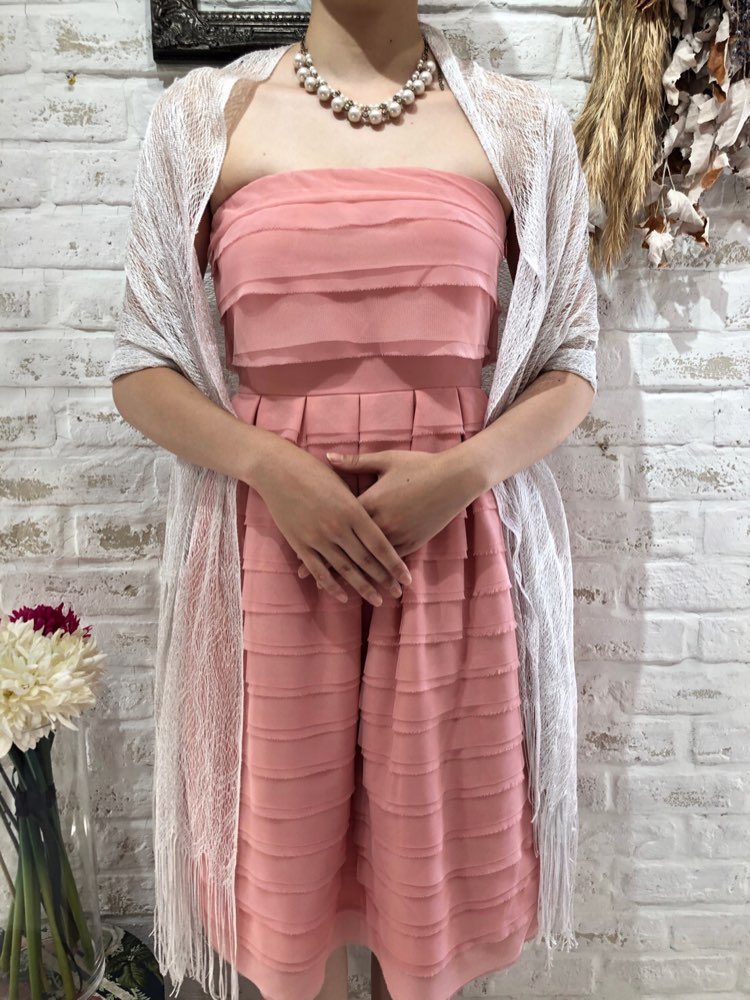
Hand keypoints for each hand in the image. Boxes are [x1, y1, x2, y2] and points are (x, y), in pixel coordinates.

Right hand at [249, 434, 412, 606]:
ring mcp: (317, 538)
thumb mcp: (344, 481)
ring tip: (378, 600)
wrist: (276, 469)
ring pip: (345, 569)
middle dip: (384, 579)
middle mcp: (337, 527)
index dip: (394, 564)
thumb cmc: (312, 469)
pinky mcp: (300, 544)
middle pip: (366, 560)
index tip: (407, 578)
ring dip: (363, 587)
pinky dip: (332, 586)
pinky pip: (319, 570)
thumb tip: (380, 515)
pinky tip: (344, 596)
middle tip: (398, 593)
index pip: (380, 544)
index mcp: (353, 510)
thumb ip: (360, 502)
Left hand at [296, 446, 482, 578]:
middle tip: (305, 577)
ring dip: (352, 575)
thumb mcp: (386, 460)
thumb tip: (328, 456)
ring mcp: (398, 535)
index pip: (336, 524)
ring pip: (370, 562)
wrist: (455, 478)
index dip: (316, 537)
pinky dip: (377, 574)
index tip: (298, 549)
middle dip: (326, 563)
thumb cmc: (419, 465)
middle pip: (348, 548)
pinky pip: (391, 562)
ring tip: (331, 587)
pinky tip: (368, 583)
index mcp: (370, 502)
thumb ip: (355, 463)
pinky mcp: (413, 542)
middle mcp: (381, 524)